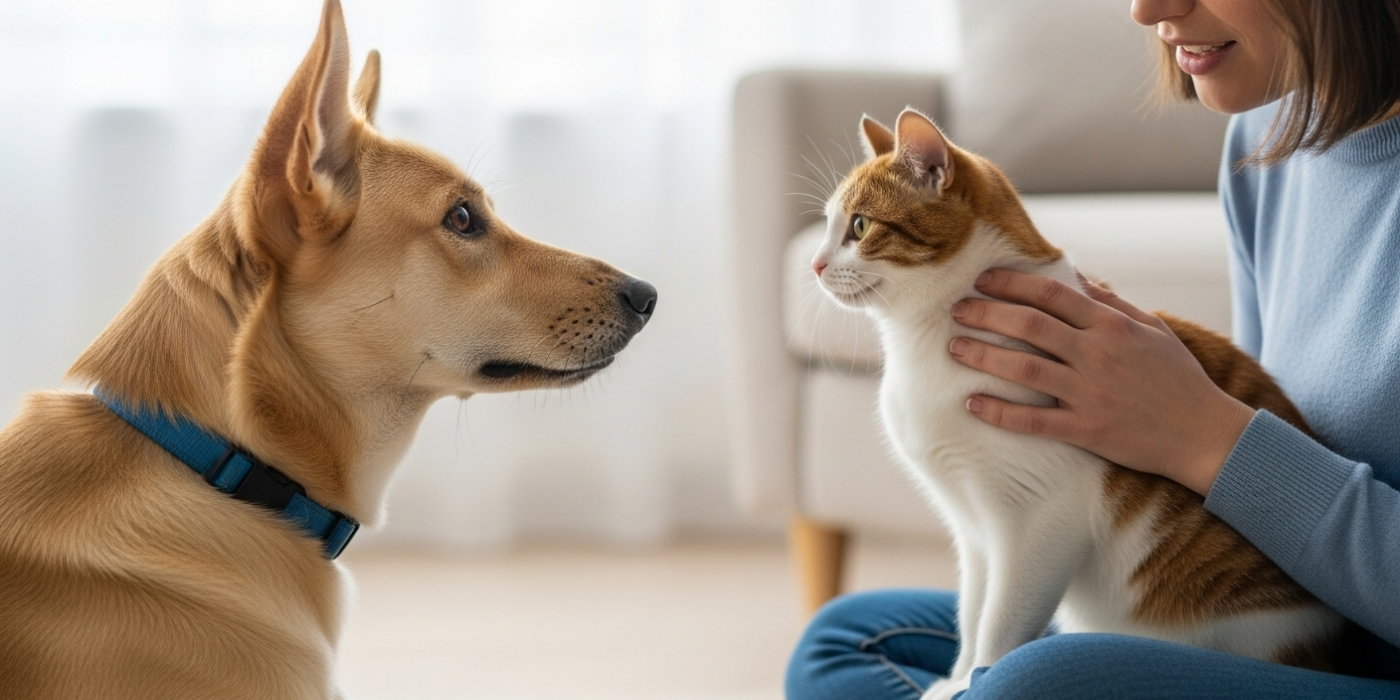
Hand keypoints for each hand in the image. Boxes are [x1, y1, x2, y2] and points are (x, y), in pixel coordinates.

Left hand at [948, 268, 1255, 495]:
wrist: (1205, 434)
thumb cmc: (1178, 378)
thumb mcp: (1151, 330)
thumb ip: (1111, 303)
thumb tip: (1076, 275)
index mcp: (1111, 326)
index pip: (1051, 294)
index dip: (1011, 283)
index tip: (983, 279)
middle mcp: (1097, 355)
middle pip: (1029, 326)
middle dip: (987, 314)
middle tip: (957, 310)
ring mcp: (1090, 393)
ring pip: (1024, 369)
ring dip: (983, 356)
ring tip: (955, 347)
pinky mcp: (1087, 430)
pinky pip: (1034, 421)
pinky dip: (1000, 412)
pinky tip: (973, 403)